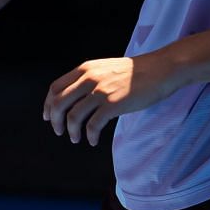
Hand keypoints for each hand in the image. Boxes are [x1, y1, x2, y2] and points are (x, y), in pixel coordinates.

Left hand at [42, 56, 181, 146]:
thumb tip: (76, 99)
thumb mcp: (106, 68)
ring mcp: (101, 91)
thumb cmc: (136, 72)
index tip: (48, 116)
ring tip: (76, 139)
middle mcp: (89, 79)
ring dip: (72, 132)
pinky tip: (93, 141)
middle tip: (59, 131)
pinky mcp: (113, 104)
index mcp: (85, 69)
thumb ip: (89, 79)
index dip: (48, 104)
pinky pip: (92, 126)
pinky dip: (89, 136)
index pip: (55, 88)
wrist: (160, 69)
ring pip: (73, 117)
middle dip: (55, 121)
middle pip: (58, 103)